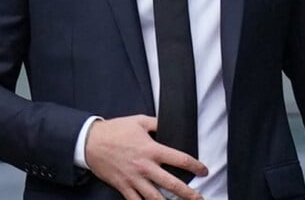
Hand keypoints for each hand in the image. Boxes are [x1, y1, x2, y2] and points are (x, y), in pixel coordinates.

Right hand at [85, 114, 207, 199]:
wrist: (91, 143)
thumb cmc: (116, 130)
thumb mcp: (140, 121)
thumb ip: (157, 123)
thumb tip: (170, 124)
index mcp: (152, 150)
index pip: (179, 159)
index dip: (194, 166)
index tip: (204, 171)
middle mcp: (145, 167)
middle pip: (171, 184)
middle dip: (188, 193)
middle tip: (200, 198)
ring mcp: (134, 180)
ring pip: (155, 198)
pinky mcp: (123, 187)